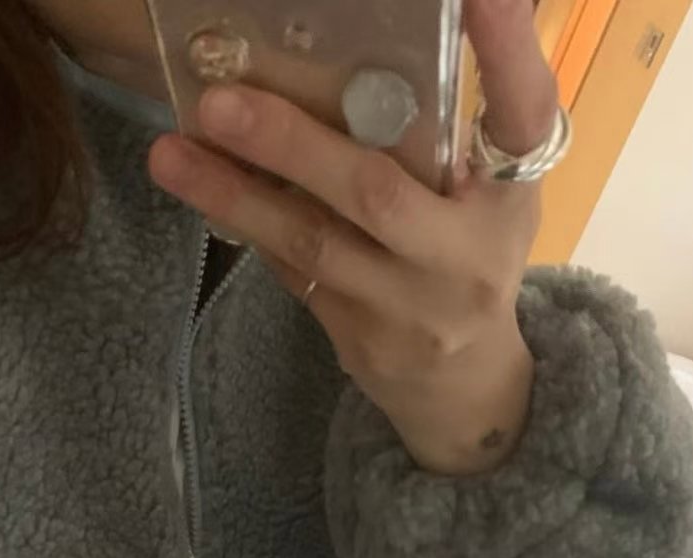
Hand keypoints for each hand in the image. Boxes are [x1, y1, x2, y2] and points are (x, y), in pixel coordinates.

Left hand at [148, 0, 559, 475]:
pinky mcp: (359, 339)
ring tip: (170, 153)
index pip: (522, 117)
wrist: (464, 387)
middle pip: (376, 193)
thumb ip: (461, 120)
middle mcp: (467, 255)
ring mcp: (408, 307)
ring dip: (235, 196)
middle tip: (218, 100)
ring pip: (313, 244)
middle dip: (292, 143)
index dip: (506, 50)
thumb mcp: (494, 189)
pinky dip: (246, 225)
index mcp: (514, 195)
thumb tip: (402, 29)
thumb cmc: (474, 256)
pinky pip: (292, 272)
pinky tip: (198, 187)